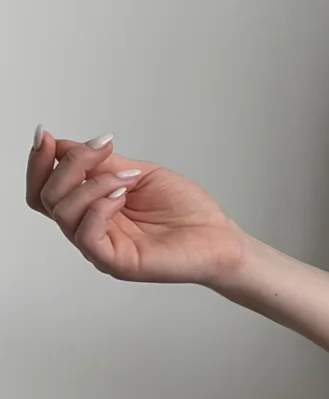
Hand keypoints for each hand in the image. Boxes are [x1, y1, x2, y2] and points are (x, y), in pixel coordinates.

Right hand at [26, 128, 247, 286]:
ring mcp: (100, 248)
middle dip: (68, 164)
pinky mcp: (116, 262)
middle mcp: (90, 228)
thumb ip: (102, 163)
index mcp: (91, 208)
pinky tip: (122, 195)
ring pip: (64, 212)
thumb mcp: (139, 174)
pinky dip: (99, 207)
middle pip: (47, 197)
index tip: (46, 135)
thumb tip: (64, 144)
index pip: (45, 189)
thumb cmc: (187, 210)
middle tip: (101, 148)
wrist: (220, 237)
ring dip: (91, 184)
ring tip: (126, 178)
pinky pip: (86, 235)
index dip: (38, 162)